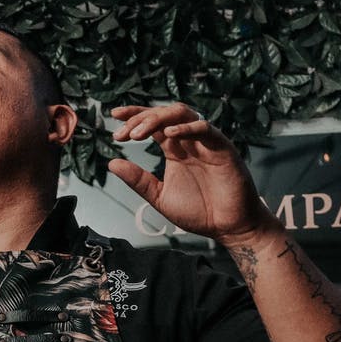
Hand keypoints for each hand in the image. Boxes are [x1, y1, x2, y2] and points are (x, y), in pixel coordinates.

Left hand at [106, 104, 278, 245]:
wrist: (228, 227)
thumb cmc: (199, 212)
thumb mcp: (160, 197)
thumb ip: (139, 180)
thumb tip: (112, 163)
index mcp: (175, 150)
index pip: (153, 123)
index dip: (134, 115)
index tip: (114, 116)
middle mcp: (189, 141)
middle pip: (164, 114)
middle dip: (141, 119)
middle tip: (123, 134)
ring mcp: (206, 143)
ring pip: (183, 113)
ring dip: (159, 118)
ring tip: (139, 133)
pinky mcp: (222, 149)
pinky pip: (205, 129)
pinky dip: (186, 127)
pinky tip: (168, 134)